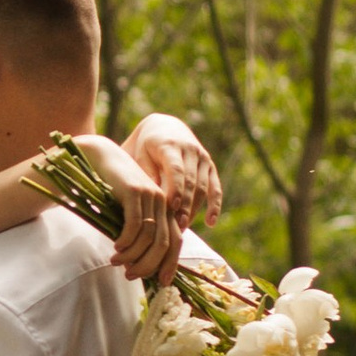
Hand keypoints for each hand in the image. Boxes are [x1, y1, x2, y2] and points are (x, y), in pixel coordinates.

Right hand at [74, 132, 183, 286]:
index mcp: (166, 208)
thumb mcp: (129, 214)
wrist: (98, 159)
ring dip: (132, 255)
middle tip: (130, 275)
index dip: (171, 263)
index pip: (176, 241)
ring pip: (149, 237)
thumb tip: (140, 265)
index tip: (162, 283)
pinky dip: (126, 241)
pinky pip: (135, 225)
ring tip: (116, 262)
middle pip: (164, 243)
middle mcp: (163, 202)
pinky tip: (116, 247)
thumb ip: (138, 233)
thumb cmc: (111, 191)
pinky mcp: (135, 192)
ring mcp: (150, 195)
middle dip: (148, 264)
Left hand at [127, 110, 222, 230]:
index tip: (171, 208)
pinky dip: (214, 205)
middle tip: (176, 226)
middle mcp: (190, 150)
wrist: (164, 128)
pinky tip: (210, 223)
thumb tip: (153, 197)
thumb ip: (146, 172)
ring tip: (183, 228)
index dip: (176, 189)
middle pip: (191, 181)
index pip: (176, 169)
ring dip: (194, 209)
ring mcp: (202, 158)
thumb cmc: (145, 147)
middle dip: (184, 205)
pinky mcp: (210, 167)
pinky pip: (215, 188)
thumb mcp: (140, 154)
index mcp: (170, 145)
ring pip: (202, 187)